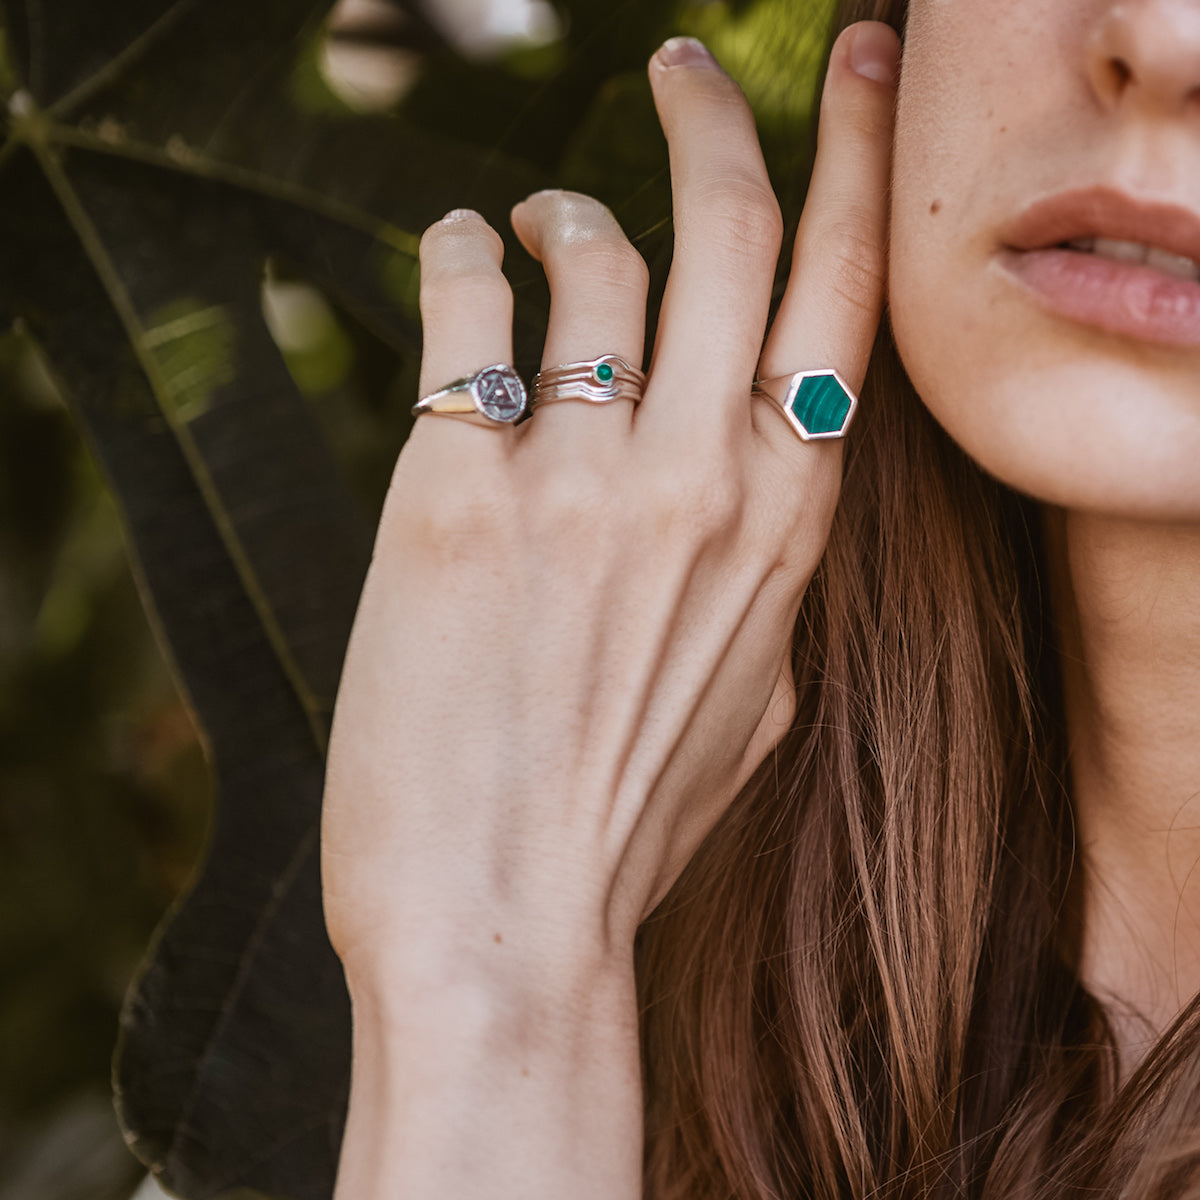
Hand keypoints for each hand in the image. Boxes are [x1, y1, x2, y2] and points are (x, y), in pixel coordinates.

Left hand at [321, 25, 898, 989]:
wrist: (507, 927)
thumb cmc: (626, 824)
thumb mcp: (752, 701)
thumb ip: (764, 583)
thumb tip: (748, 500)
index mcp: (791, 528)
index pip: (845, 297)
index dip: (856, 161)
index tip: (858, 73)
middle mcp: (706, 481)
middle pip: (733, 225)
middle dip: (712, 115)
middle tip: (677, 65)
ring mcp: (585, 483)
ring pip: (597, 255)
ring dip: (565, 210)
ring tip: (534, 221)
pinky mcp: (454, 500)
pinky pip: (468, 312)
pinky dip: (461, 254)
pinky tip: (460, 254)